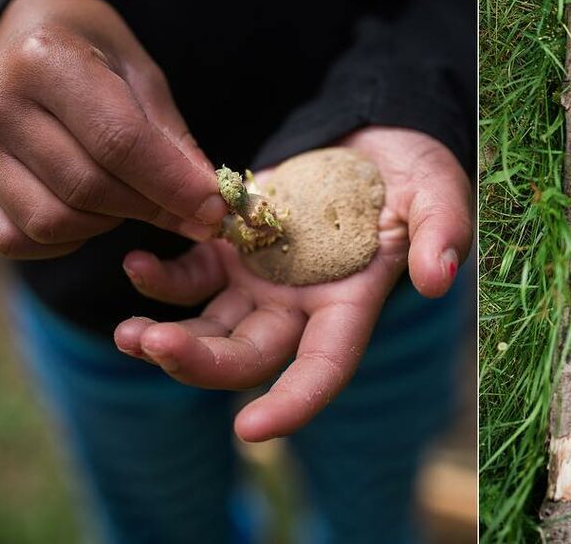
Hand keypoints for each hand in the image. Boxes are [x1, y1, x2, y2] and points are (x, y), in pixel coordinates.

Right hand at [0, 0, 227, 257]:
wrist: (21, 34)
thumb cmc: (92, 50)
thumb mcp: (142, 75)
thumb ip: (172, 140)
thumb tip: (208, 202)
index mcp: (45, 60)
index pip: (119, 142)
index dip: (173, 185)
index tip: (216, 209)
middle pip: (88, 187)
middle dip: (151, 208)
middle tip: (192, 213)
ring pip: (53, 221)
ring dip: (110, 224)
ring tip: (135, 198)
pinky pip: (21, 239)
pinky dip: (69, 239)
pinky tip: (93, 211)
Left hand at [113, 127, 472, 440]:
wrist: (374, 141)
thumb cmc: (415, 174)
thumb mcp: (439, 196)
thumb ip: (442, 233)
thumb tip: (436, 278)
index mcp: (350, 305)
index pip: (323, 368)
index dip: (292, 402)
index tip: (251, 429)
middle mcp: (300, 306)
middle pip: (248, 356)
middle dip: (201, 363)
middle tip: (154, 346)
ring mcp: (262, 280)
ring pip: (210, 327)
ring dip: (167, 337)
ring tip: (128, 334)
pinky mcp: (234, 246)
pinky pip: (191, 274)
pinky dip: (162, 277)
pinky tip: (137, 264)